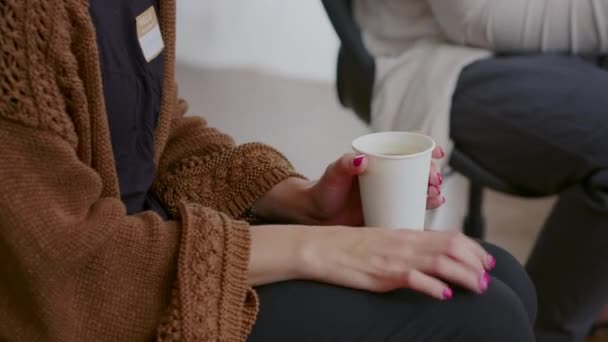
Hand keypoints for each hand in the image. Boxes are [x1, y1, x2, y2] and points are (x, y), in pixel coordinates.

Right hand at [300, 227, 495, 298]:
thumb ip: (407, 248)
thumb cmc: (350, 247)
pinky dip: (432, 286)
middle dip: (475, 262)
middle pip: (452, 247)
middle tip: (488, 278)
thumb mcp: (384, 243)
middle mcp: (406, 243)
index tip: (487, 262)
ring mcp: (395, 257)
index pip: (450, 236)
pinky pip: (412, 278)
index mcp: (407, 234)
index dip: (474, 249)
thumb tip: (431, 260)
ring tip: (478, 288)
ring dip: (464, 275)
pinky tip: (444, 295)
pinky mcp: (383, 273)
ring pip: (440, 262)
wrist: (321, 248)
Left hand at [306, 145, 445, 225]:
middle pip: (418, 168)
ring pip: (420, 187)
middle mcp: (389, 175)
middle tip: (432, 180)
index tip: (437, 152)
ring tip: (434, 195)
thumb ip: (344, 164)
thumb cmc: (324, 190)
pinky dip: (427, 204)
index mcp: (378, 159)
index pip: (407, 147)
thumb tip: (361, 159)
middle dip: (432, 172)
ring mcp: (392, 193)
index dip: (426, 146)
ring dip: (433, 189)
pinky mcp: (392, 210)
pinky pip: (414, 206)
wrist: (318, 216)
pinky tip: (434, 204)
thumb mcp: (333, 174)